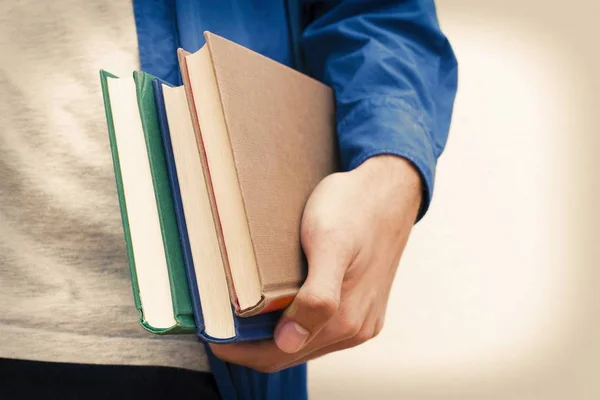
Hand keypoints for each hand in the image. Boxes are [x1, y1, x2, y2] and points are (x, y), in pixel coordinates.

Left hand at [210, 155, 421, 371]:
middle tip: (218, 319)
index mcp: (344, 318)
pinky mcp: (361, 306)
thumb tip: (290, 341)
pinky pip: (319, 328)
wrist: (391, 190)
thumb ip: (317, 297)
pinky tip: (277, 301)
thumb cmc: (355, 208)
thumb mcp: (329, 243)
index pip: (276, 355)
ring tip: (241, 309)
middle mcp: (354, 327)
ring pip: (303, 342)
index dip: (238, 349)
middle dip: (249, 343)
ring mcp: (360, 319)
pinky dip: (292, 322)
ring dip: (270, 333)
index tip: (210, 330)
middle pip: (287, 353)